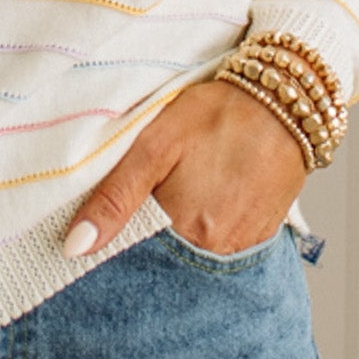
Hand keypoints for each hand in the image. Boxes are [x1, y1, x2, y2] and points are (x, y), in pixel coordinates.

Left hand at [63, 76, 307, 257]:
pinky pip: (224, 247)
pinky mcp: (262, 237)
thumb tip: (75, 246)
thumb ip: (115, 196)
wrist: (283, 101)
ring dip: (180, 233)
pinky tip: (207, 198)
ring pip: (194, 253)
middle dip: (150, 235)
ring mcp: (242, 247)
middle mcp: (215, 249)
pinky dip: (209, 229)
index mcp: (183, 228)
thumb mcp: (155, 144)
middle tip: (157, 192)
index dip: (118, 236)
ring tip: (184, 190)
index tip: (112, 217)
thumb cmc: (216, 114)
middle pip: (165, 257)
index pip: (133, 253)